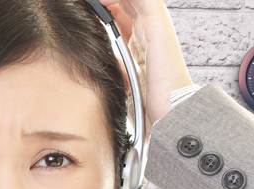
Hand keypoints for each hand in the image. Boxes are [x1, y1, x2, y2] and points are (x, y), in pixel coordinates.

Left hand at [99, 0, 193, 131]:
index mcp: (138, 42)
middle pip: (127, 1)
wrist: (168, 112)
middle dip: (107, 1)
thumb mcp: (118, 82)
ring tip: (94, 1)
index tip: (85, 9)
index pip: (121, 12)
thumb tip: (92, 60)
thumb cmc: (145, 105)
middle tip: (86, 3)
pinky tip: (103, 1)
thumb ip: (110, 67)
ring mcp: (153, 26)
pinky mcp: (157, 25)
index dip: (105, 7)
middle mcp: (147, 30)